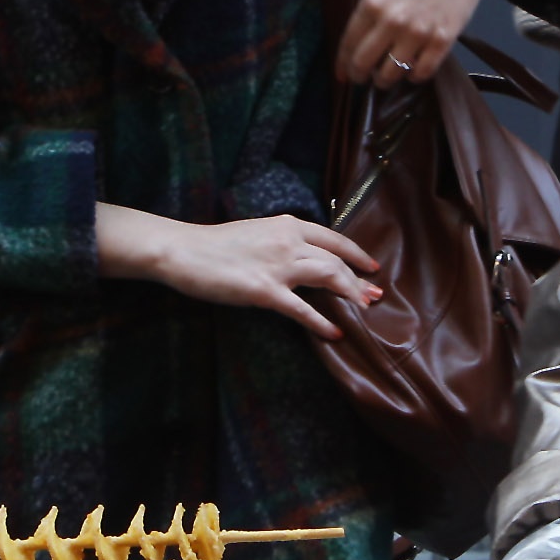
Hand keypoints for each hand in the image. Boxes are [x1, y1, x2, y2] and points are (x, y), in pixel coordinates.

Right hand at [95, 203, 379, 337]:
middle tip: (375, 297)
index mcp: (287, 225)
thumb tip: (301, 256)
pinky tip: (334, 333)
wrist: (184, 250)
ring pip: (329, 278)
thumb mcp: (256, 232)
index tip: (372, 266)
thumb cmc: (215, 244)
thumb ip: (282, 241)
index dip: (356, 254)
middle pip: (336, 261)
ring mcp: (278, 266)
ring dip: (351, 295)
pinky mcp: (265, 292)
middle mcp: (289, 242)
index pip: (333, 239)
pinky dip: (322, 323)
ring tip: (364, 310)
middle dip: (359, 280)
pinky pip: (303, 310)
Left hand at [334, 0, 541, 85]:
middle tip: (362, 79)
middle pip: (363, 64)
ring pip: (390, 75)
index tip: (342, 75)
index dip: (342, 64)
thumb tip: (360, 40)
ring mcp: (417, 32)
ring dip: (385, 81)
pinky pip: (421, 73)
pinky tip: (413, 72)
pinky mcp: (442, 40)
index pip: (348, 43)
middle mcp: (391, 20)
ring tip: (386, 78)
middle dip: (359, 76)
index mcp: (372, 2)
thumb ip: (371, 10)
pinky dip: (414, 78)